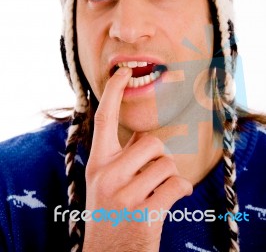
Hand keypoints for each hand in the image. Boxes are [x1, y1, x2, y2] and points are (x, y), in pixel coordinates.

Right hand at [82, 67, 191, 251]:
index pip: (104, 119)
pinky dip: (181, 191)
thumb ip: (122, 157)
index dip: (113, 92)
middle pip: (151, 142)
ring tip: (155, 192)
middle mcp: (106, 174)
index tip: (122, 71)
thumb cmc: (111, 212)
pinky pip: (177, 185)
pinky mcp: (144, 214)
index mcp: (97, 163)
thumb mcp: (106, 182)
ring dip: (169, 176)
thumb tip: (146, 138)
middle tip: (151, 174)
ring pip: (167, 164)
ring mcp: (124, 195)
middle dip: (159, 156)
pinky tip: (170, 200)